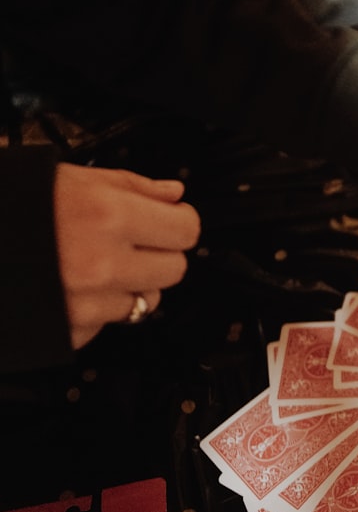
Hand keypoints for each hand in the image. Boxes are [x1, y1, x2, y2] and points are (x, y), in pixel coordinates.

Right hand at [53, 164, 200, 348]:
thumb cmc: (9, 207)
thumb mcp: (70, 179)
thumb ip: (132, 187)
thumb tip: (173, 195)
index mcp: (109, 216)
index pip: (186, 230)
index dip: (177, 223)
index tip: (167, 220)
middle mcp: (103, 263)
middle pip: (175, 269)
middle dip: (158, 255)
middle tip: (129, 243)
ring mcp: (87, 304)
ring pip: (146, 301)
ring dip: (127, 285)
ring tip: (90, 264)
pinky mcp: (70, 332)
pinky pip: (108, 323)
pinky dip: (96, 308)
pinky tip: (69, 287)